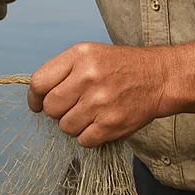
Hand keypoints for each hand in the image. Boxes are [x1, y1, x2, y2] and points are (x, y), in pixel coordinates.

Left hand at [27, 43, 168, 147]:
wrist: (160, 77)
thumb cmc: (121, 67)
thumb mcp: (89, 54)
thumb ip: (61, 71)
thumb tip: (37, 96)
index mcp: (79, 56)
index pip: (39, 83)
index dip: (34, 98)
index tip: (38, 104)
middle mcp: (88, 77)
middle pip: (50, 108)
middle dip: (57, 111)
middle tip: (73, 106)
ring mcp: (100, 102)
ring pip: (65, 127)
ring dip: (74, 124)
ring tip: (90, 113)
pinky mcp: (111, 124)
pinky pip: (83, 140)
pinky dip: (89, 136)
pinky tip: (99, 123)